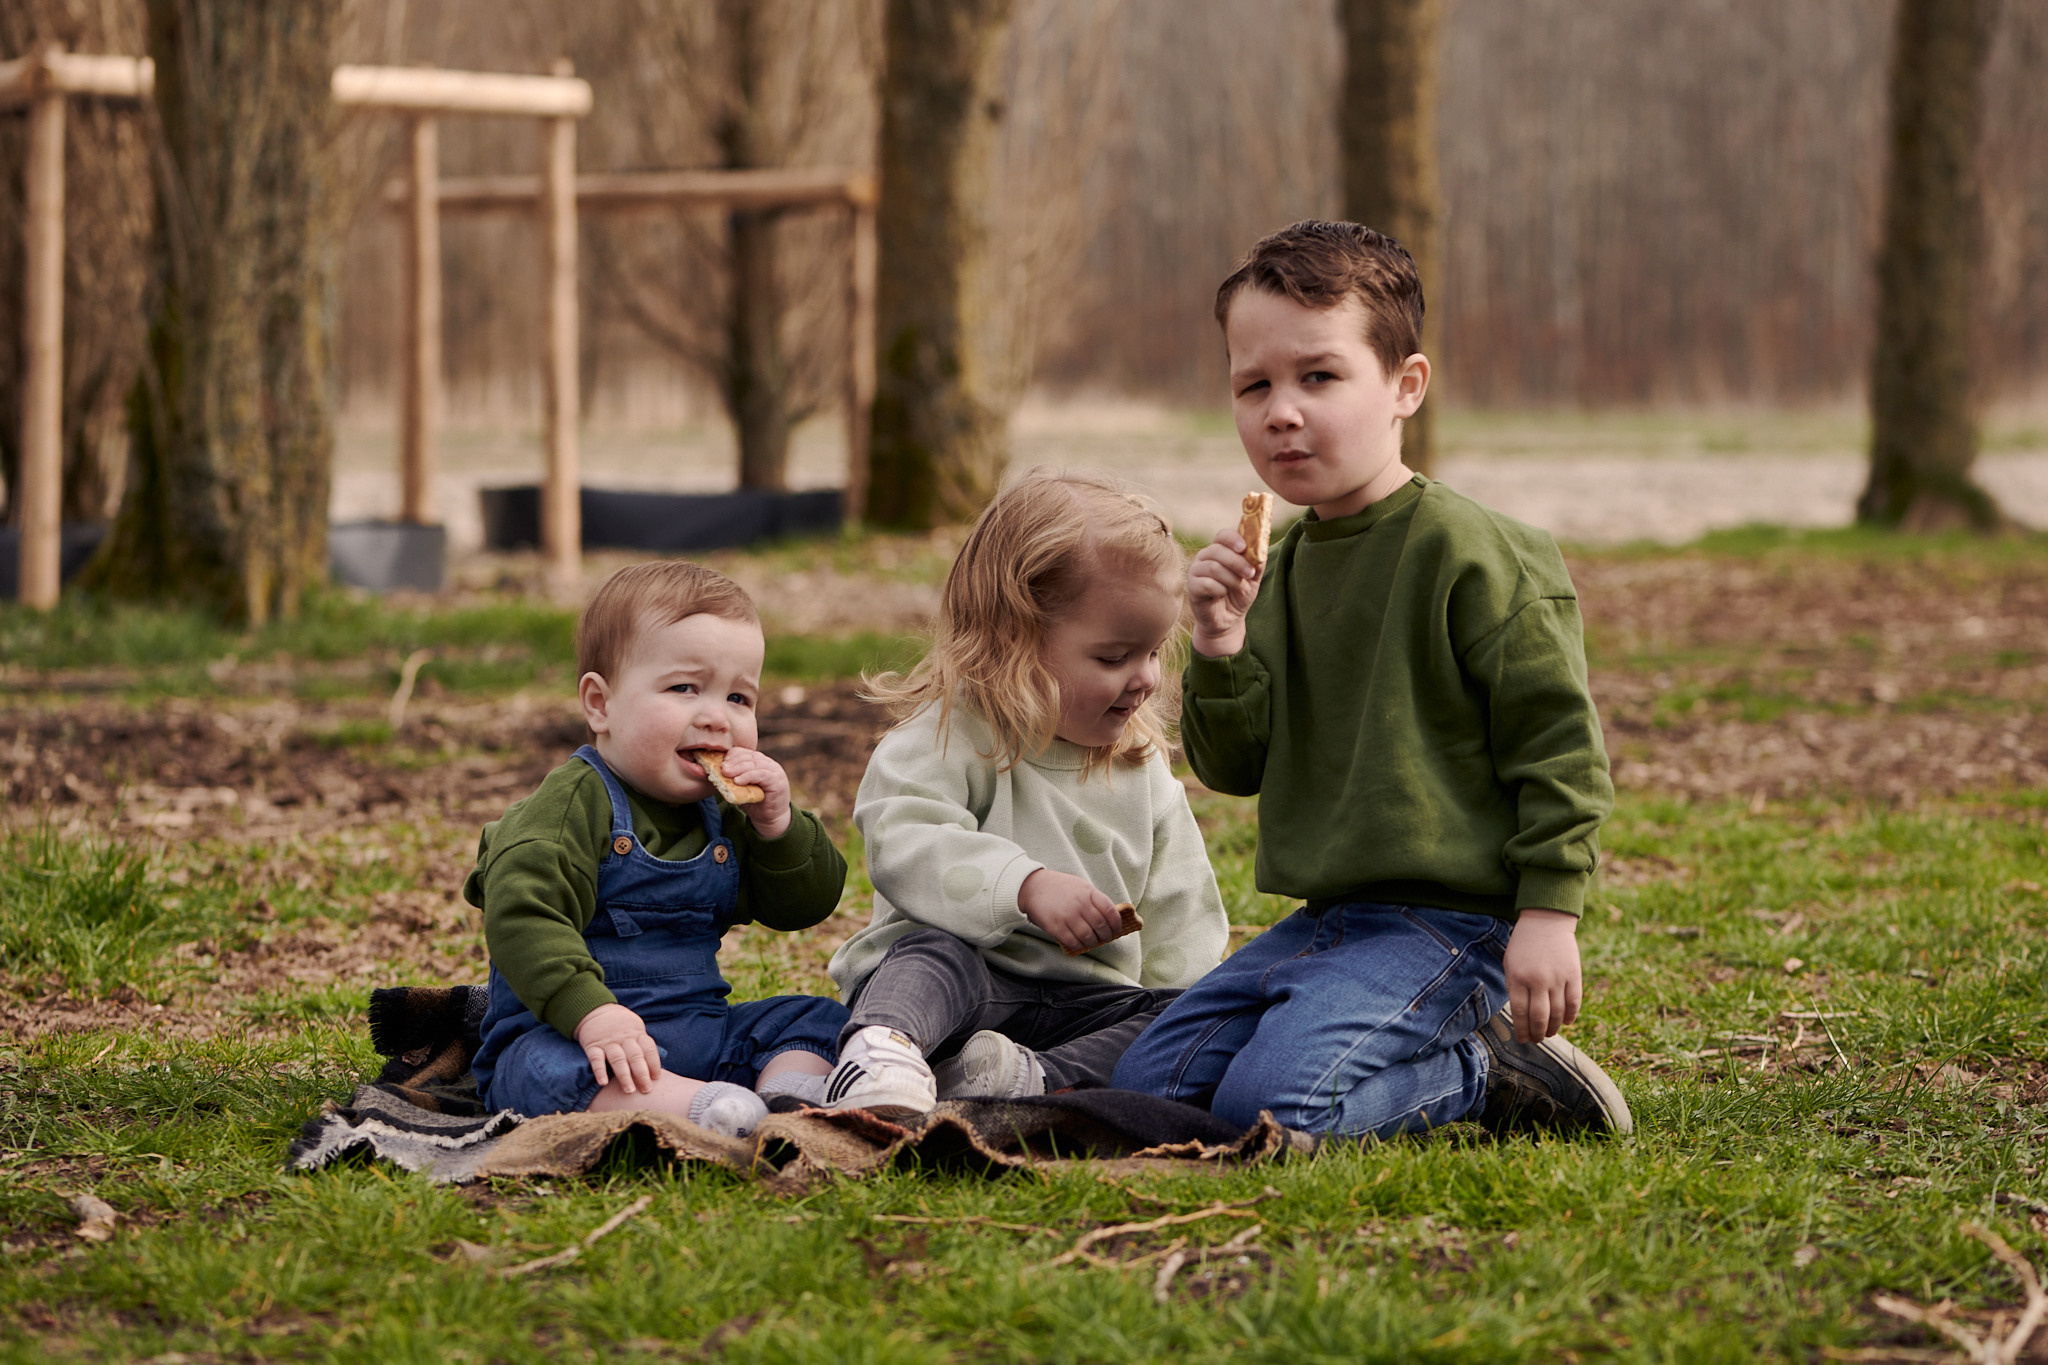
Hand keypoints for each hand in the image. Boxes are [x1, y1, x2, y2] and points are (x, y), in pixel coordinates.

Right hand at [573, 1002, 662, 1093]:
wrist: (595, 1010)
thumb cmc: (620, 1024)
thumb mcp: (635, 1027)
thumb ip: (643, 1043)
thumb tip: (654, 1065)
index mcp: (636, 1033)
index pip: (649, 1049)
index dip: (654, 1064)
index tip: (656, 1078)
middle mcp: (624, 1038)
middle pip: (635, 1056)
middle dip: (642, 1074)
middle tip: (646, 1089)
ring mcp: (608, 1042)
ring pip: (618, 1059)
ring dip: (624, 1076)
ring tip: (629, 1090)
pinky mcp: (592, 1046)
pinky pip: (596, 1059)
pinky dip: (600, 1071)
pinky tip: (603, 1083)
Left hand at [713, 746, 791, 838]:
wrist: (770, 818)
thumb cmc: (754, 802)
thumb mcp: (739, 789)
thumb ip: (730, 780)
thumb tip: (710, 773)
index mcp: (759, 762)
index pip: (745, 752)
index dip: (733, 755)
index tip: (721, 763)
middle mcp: (768, 764)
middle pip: (749, 756)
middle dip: (733, 761)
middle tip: (722, 768)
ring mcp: (775, 771)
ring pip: (755, 764)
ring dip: (739, 768)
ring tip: (726, 773)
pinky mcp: (778, 781)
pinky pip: (762, 775)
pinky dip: (748, 776)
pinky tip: (738, 781)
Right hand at [1018, 868, 1123, 953]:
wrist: (1033, 887)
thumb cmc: (1060, 887)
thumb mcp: (1080, 886)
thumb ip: (1094, 900)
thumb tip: (1109, 919)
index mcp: (1089, 893)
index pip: (1110, 911)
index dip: (1116, 924)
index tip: (1116, 930)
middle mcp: (1080, 904)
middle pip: (1101, 926)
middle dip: (1106, 936)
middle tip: (1105, 938)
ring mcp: (1068, 916)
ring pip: (1088, 937)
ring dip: (1093, 942)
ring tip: (1091, 942)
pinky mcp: (1056, 927)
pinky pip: (1073, 942)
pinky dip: (1079, 946)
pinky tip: (1079, 944)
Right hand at [1188, 530, 1262, 657]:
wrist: (1228, 620)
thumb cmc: (1239, 595)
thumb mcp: (1253, 579)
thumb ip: (1257, 563)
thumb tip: (1261, 550)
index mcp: (1219, 550)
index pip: (1223, 535)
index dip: (1233, 539)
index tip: (1244, 548)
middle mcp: (1205, 557)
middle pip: (1217, 550)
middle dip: (1237, 562)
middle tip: (1250, 574)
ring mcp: (1196, 571)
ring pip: (1213, 567)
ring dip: (1232, 578)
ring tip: (1242, 589)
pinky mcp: (1192, 587)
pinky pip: (1207, 584)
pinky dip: (1220, 590)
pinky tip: (1223, 595)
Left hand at [1503, 909, 1582, 1042]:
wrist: (1546, 921)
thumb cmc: (1523, 945)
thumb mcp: (1510, 964)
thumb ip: (1514, 988)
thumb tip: (1521, 1016)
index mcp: (1517, 978)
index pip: (1519, 1013)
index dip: (1522, 1030)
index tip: (1523, 1039)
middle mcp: (1537, 980)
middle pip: (1539, 1017)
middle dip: (1537, 1033)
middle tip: (1537, 1040)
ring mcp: (1557, 978)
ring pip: (1557, 1013)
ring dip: (1553, 1027)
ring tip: (1549, 1033)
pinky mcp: (1573, 974)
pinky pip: (1574, 1002)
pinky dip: (1570, 1015)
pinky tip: (1566, 1022)